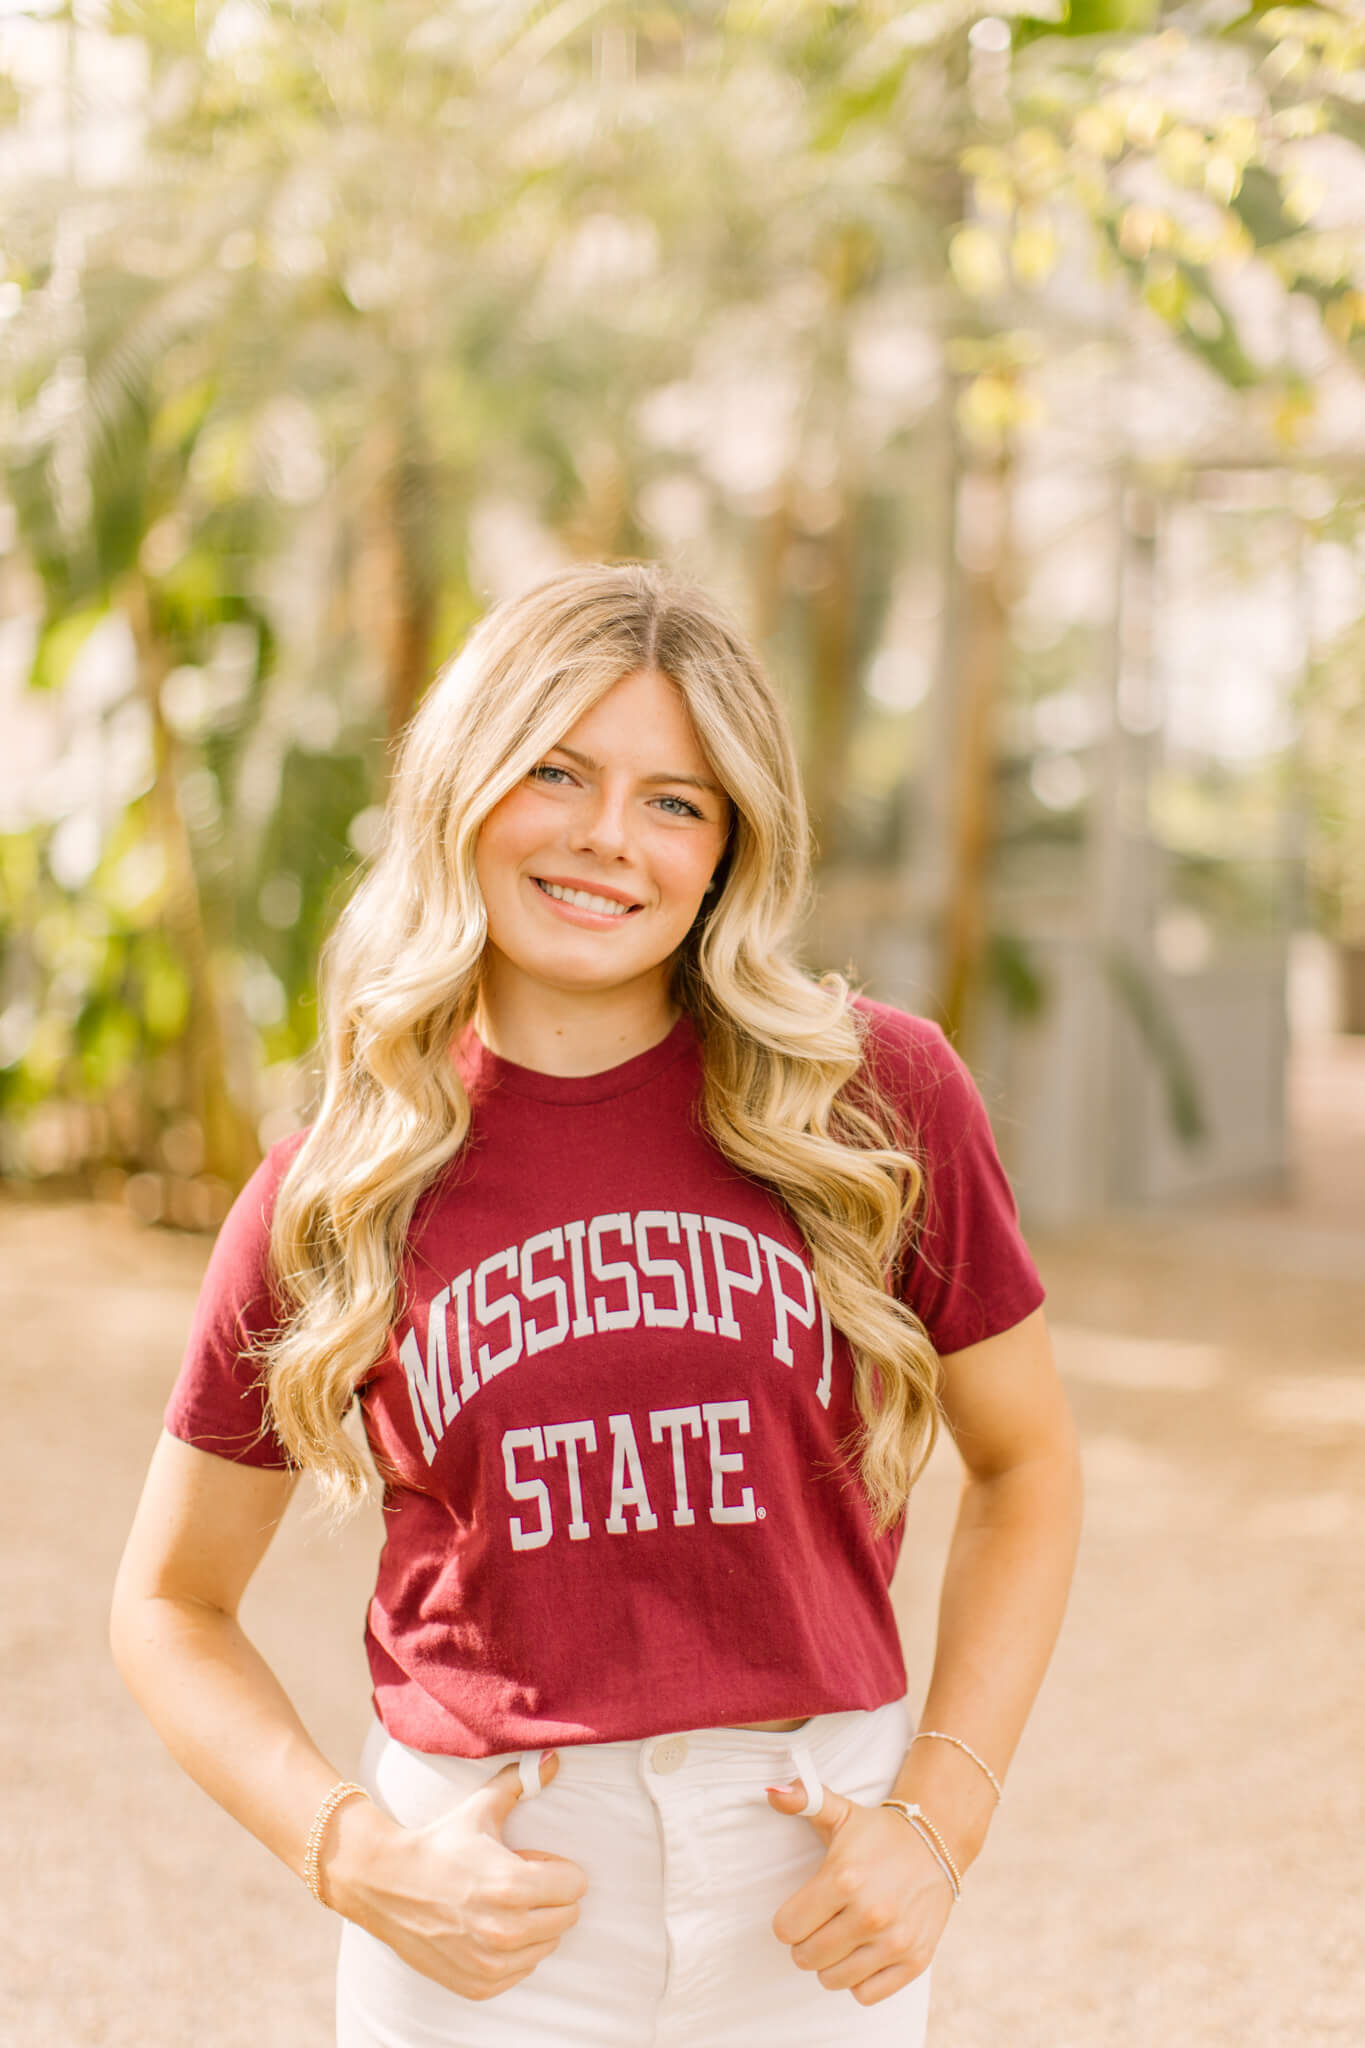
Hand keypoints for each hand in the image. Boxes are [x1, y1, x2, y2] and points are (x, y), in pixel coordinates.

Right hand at [328, 1751, 587, 2001]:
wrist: (386, 1885)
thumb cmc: (440, 1844)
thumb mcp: (480, 1810)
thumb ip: (521, 1782)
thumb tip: (552, 1757)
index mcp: (513, 1885)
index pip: (576, 1886)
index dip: (557, 1869)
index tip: (531, 1862)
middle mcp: (506, 1930)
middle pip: (567, 1917)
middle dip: (550, 1897)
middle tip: (517, 1883)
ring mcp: (491, 1962)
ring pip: (547, 1945)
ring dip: (533, 1926)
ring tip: (499, 1906)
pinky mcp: (479, 1985)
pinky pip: (522, 1971)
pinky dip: (513, 1953)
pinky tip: (487, 1930)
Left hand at [766, 1778, 953, 2006]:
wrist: (936, 1844)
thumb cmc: (878, 1834)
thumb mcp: (840, 1812)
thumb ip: (803, 1800)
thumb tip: (772, 1793)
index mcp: (844, 1878)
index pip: (787, 1928)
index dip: (788, 1920)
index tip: (802, 1908)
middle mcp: (870, 1913)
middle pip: (806, 1957)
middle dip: (806, 1942)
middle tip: (821, 1923)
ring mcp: (895, 1941)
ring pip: (833, 1979)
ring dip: (831, 1962)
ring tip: (841, 1937)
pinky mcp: (915, 1961)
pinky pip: (866, 1995)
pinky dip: (859, 1980)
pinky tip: (863, 1953)